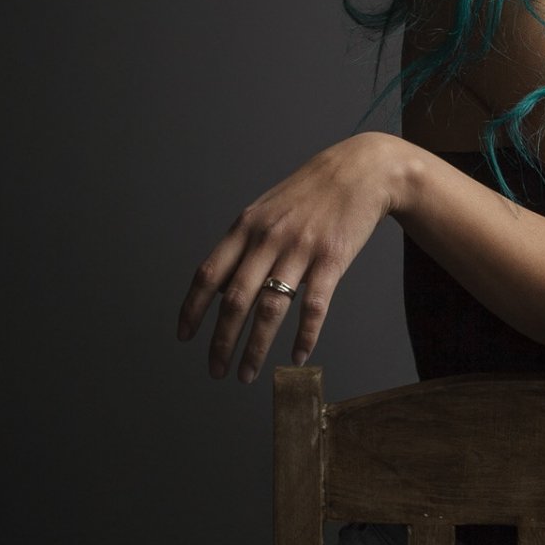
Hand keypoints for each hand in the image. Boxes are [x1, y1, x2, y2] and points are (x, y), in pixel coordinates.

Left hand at [177, 131, 402, 382]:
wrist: (361, 170)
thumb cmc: (311, 192)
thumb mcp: (267, 209)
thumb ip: (244, 244)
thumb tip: (221, 286)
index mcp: (246, 226)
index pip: (209, 274)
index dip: (193, 309)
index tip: (184, 336)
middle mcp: (268, 239)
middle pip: (236, 300)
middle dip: (221, 341)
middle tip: (215, 370)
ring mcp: (300, 250)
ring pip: (270, 309)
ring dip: (255, 348)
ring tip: (247, 374)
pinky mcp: (332, 260)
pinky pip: (314, 307)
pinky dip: (304, 336)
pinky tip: (297, 356)